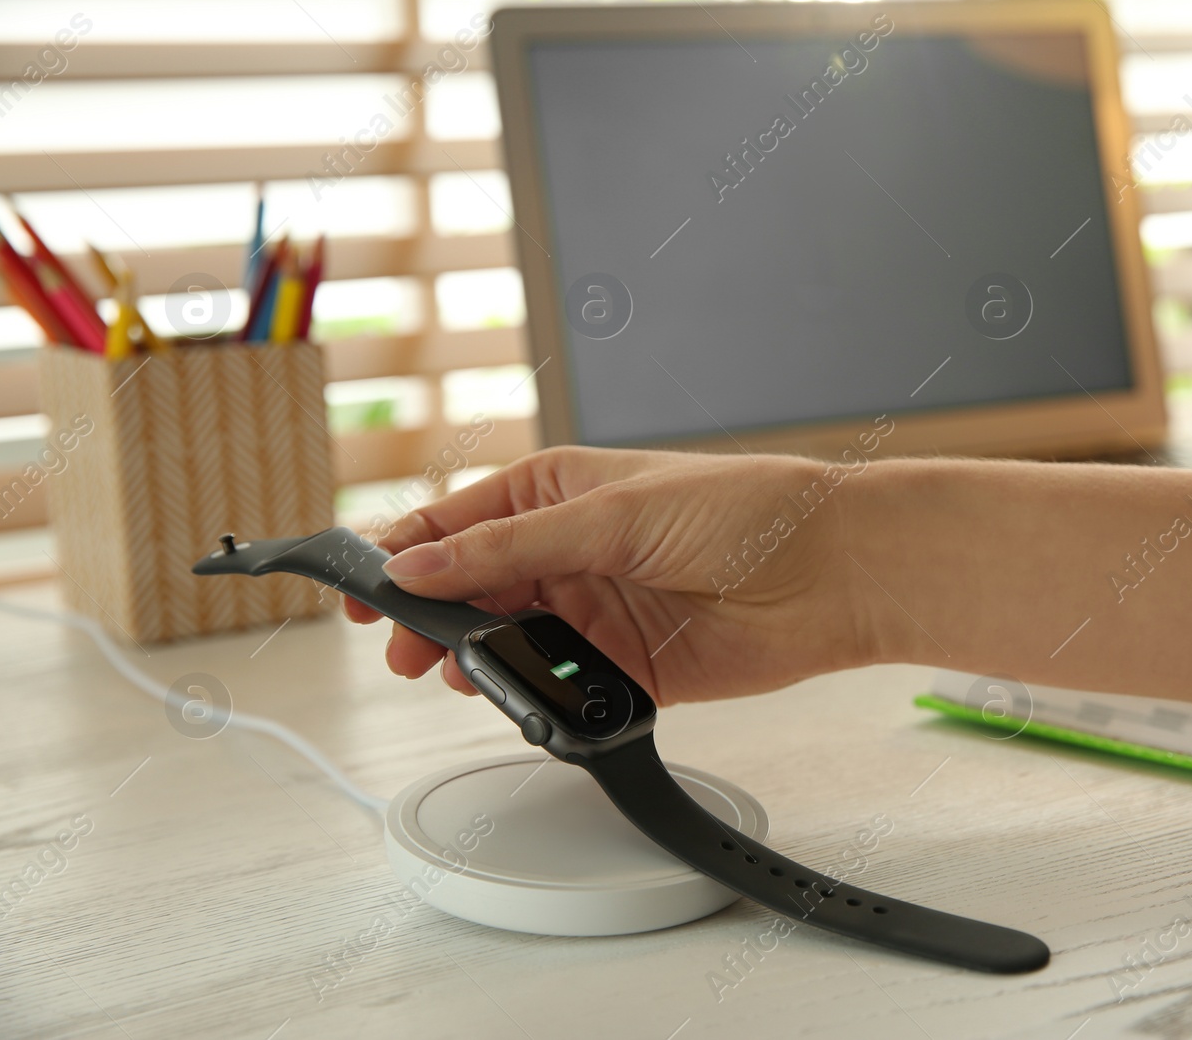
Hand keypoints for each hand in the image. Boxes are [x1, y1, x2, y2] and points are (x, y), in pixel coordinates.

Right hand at [343, 446, 881, 703]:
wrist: (830, 573)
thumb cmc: (741, 510)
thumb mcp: (611, 512)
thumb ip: (510, 545)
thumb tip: (416, 563)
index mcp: (557, 492)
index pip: (455, 521)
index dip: (402, 553)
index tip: (360, 589)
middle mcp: (569, 552)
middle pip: (470, 590)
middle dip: (430, 618)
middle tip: (404, 648)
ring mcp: (594, 613)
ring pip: (507, 646)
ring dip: (479, 661)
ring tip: (461, 671)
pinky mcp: (625, 672)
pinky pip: (559, 691)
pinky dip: (535, 698)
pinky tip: (524, 697)